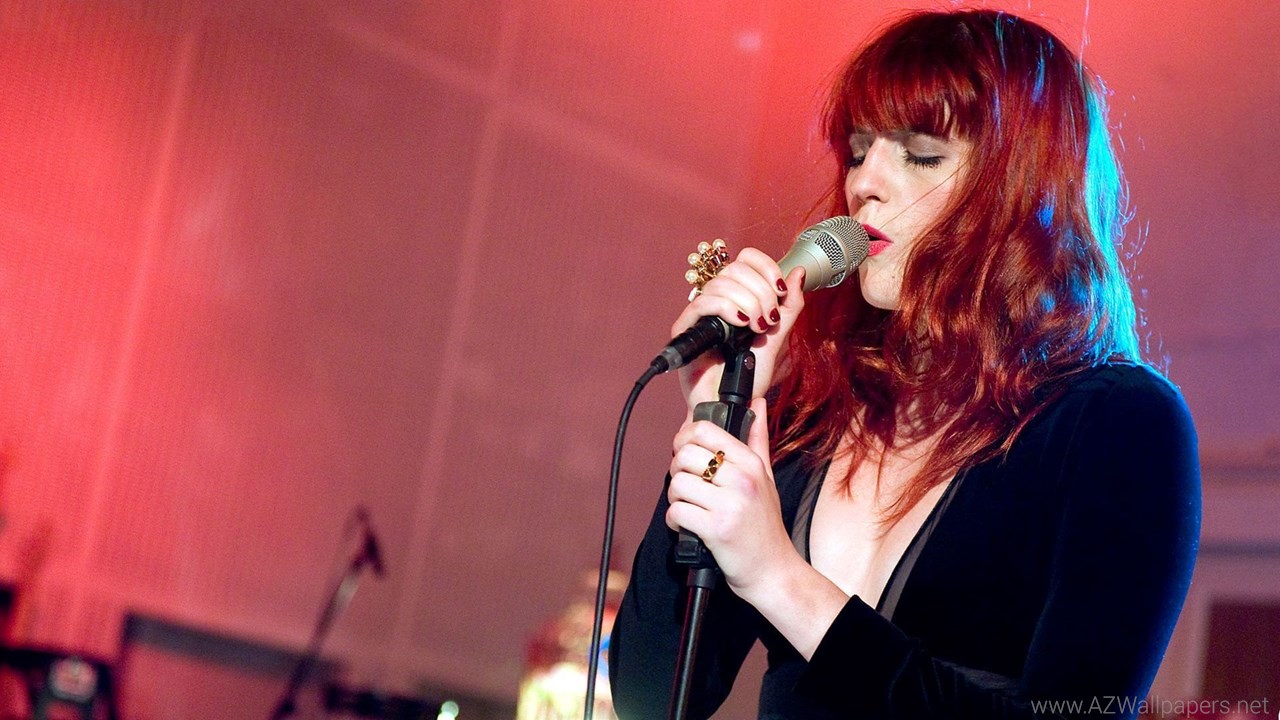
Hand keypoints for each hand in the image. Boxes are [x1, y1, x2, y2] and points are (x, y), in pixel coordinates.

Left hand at [665, 398, 797, 599]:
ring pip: (677, 483)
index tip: (684, 451)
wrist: (773, 570)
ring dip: (675, 498)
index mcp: (750, 463)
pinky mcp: (715, 529)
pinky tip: (688, 525)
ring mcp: (729, 504)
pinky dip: (675, 521)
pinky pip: (676, 512)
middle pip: (684, 455)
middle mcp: (741, 479)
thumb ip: (757, 439)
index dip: (684, 437)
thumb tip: (758, 403)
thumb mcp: (766, 478)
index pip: (704, 430)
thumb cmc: (765, 526)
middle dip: (677, 470)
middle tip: (687, 485)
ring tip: (689, 507)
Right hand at [673, 248, 805, 413]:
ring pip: (721, 284)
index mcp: (738, 297)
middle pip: (735, 269)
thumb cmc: (751, 377)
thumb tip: (799, 273)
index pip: (745, 259)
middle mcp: (717, 301)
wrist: (735, 405)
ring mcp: (700, 314)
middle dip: (761, 291)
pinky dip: (726, 308)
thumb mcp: (779, 337)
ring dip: (748, 303)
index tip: (781, 290)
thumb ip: (790, 307)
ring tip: (757, 328)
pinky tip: (740, 325)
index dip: (765, 267)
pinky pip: (703, 303)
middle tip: (769, 319)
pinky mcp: (685, 329)